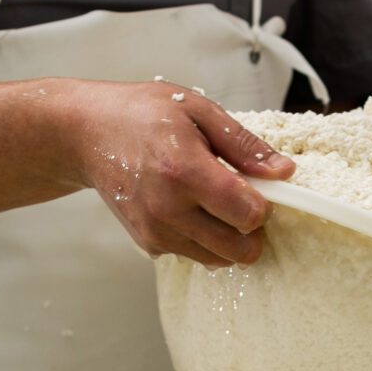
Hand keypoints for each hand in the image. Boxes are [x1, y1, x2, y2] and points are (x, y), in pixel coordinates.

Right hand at [49, 80, 295, 266]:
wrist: (87, 134)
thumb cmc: (142, 114)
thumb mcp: (198, 111)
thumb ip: (244, 145)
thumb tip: (284, 172)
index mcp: (184, 171)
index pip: (248, 215)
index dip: (262, 204)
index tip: (255, 187)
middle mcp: (168, 209)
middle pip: (239, 250)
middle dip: (251, 229)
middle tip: (241, 200)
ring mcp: (156, 231)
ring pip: (219, 259)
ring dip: (227, 237)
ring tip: (213, 202)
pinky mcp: (148, 244)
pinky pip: (193, 254)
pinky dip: (202, 238)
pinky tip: (188, 207)